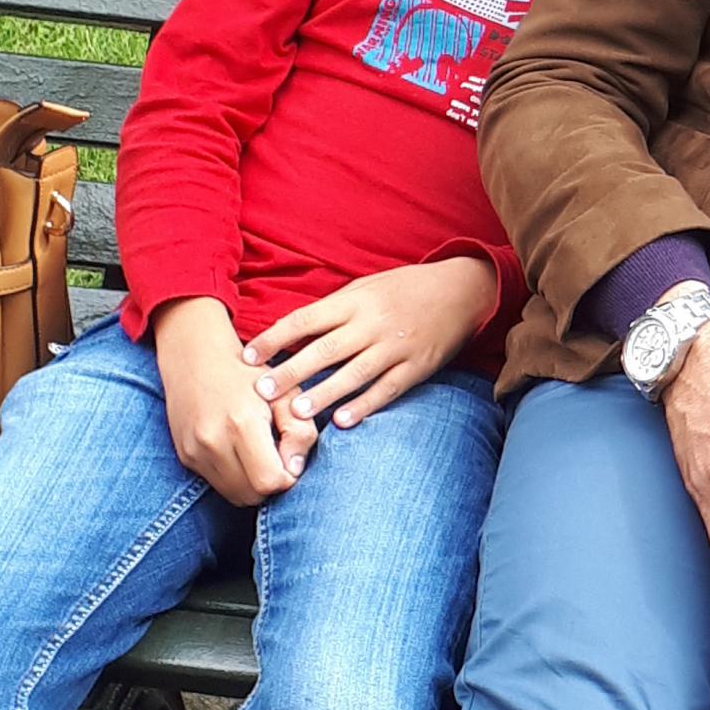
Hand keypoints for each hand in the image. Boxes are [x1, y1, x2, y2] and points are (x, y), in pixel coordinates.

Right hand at [155, 298, 317, 504]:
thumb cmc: (249, 372)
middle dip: (272, 484)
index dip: (288, 477)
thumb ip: (299, 431)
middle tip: (280, 458)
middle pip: (252, 495)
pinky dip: (235, 478)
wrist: (196, 356)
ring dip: (253, 485)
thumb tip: (294, 469)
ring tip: (262, 455)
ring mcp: (194, 451)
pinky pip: (217, 484)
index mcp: (242, 423)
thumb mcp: (286, 392)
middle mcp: (212, 442)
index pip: (270, 481)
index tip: (292, 458)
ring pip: (233, 495)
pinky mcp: (184, 456)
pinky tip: (242, 453)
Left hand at [242, 255, 496, 427]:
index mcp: (356, 301)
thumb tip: (290, 334)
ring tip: (296, 412)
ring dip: (324, 394)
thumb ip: (333, 310)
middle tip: (261, 391)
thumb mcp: (367, 288)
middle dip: (291, 371)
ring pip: (354, 373)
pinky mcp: (417, 367)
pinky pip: (388, 389)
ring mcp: (397, 346)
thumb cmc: (405, 289)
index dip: (275, 337)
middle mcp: (374, 323)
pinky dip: (365, 405)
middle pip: (325, 349)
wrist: (462, 290)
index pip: (306, 319)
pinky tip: (343, 421)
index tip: (247, 355)